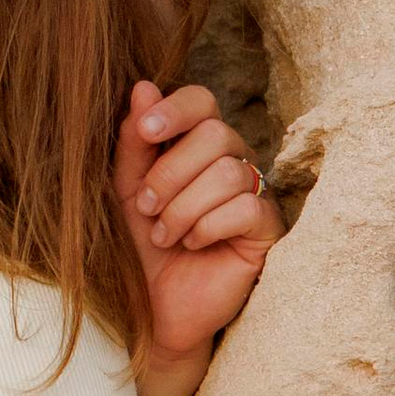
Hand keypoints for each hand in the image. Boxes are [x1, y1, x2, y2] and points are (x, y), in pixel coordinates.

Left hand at [115, 77, 283, 369]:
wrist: (155, 308)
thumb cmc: (141, 246)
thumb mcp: (126, 191)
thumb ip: (135, 144)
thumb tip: (143, 87)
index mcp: (198, 145)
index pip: (203, 101)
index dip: (176, 109)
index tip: (145, 131)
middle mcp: (233, 161)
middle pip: (216, 134)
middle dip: (171, 173)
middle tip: (146, 208)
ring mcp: (255, 194)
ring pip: (229, 173)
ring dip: (184, 207)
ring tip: (165, 235)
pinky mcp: (268, 230)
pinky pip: (246, 209)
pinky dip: (208, 226)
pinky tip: (193, 244)